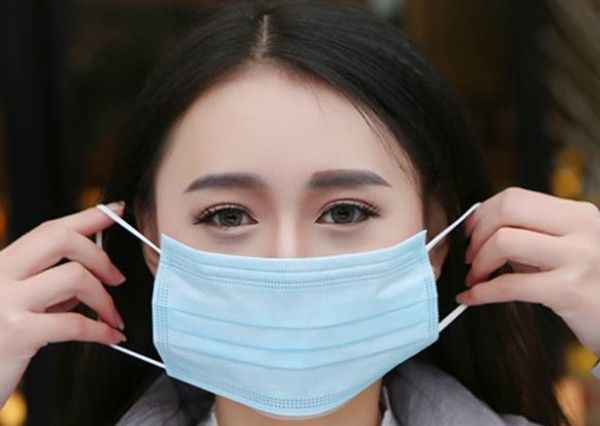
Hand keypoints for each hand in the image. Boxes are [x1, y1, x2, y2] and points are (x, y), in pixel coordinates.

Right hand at [0, 202, 126, 407]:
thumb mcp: (18, 305)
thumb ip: (48, 286)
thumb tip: (91, 269)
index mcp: (0, 266)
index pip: (48, 230)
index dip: (86, 217)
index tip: (114, 211)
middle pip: (60, 239)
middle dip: (99, 255)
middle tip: (116, 278)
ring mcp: (4, 302)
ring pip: (74, 277)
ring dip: (104, 298)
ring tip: (112, 316)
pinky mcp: (17, 333)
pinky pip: (75, 323)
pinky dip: (102, 330)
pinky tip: (110, 336)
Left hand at [457, 187, 599, 357]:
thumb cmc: (588, 287)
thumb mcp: (565, 250)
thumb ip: (529, 234)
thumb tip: (478, 229)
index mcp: (579, 214)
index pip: (515, 197)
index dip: (482, 215)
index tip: (469, 233)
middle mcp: (583, 228)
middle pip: (508, 210)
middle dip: (477, 234)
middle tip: (470, 256)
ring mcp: (580, 257)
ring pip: (504, 242)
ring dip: (479, 263)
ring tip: (475, 277)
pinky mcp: (571, 290)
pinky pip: (510, 285)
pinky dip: (482, 292)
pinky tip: (472, 297)